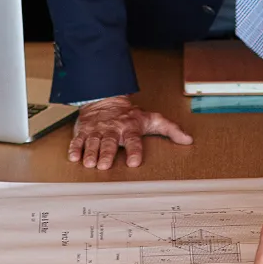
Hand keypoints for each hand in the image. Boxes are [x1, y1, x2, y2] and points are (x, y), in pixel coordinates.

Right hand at [68, 96, 191, 168]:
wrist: (105, 98)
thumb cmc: (129, 115)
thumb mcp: (152, 119)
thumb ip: (170, 130)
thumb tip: (188, 139)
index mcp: (130, 128)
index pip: (134, 140)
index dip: (135, 150)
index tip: (134, 161)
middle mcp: (113, 129)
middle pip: (109, 142)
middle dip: (106, 153)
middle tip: (104, 165)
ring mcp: (97, 130)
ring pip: (93, 142)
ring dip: (91, 153)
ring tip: (89, 163)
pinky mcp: (84, 131)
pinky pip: (78, 140)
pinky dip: (75, 148)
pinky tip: (74, 157)